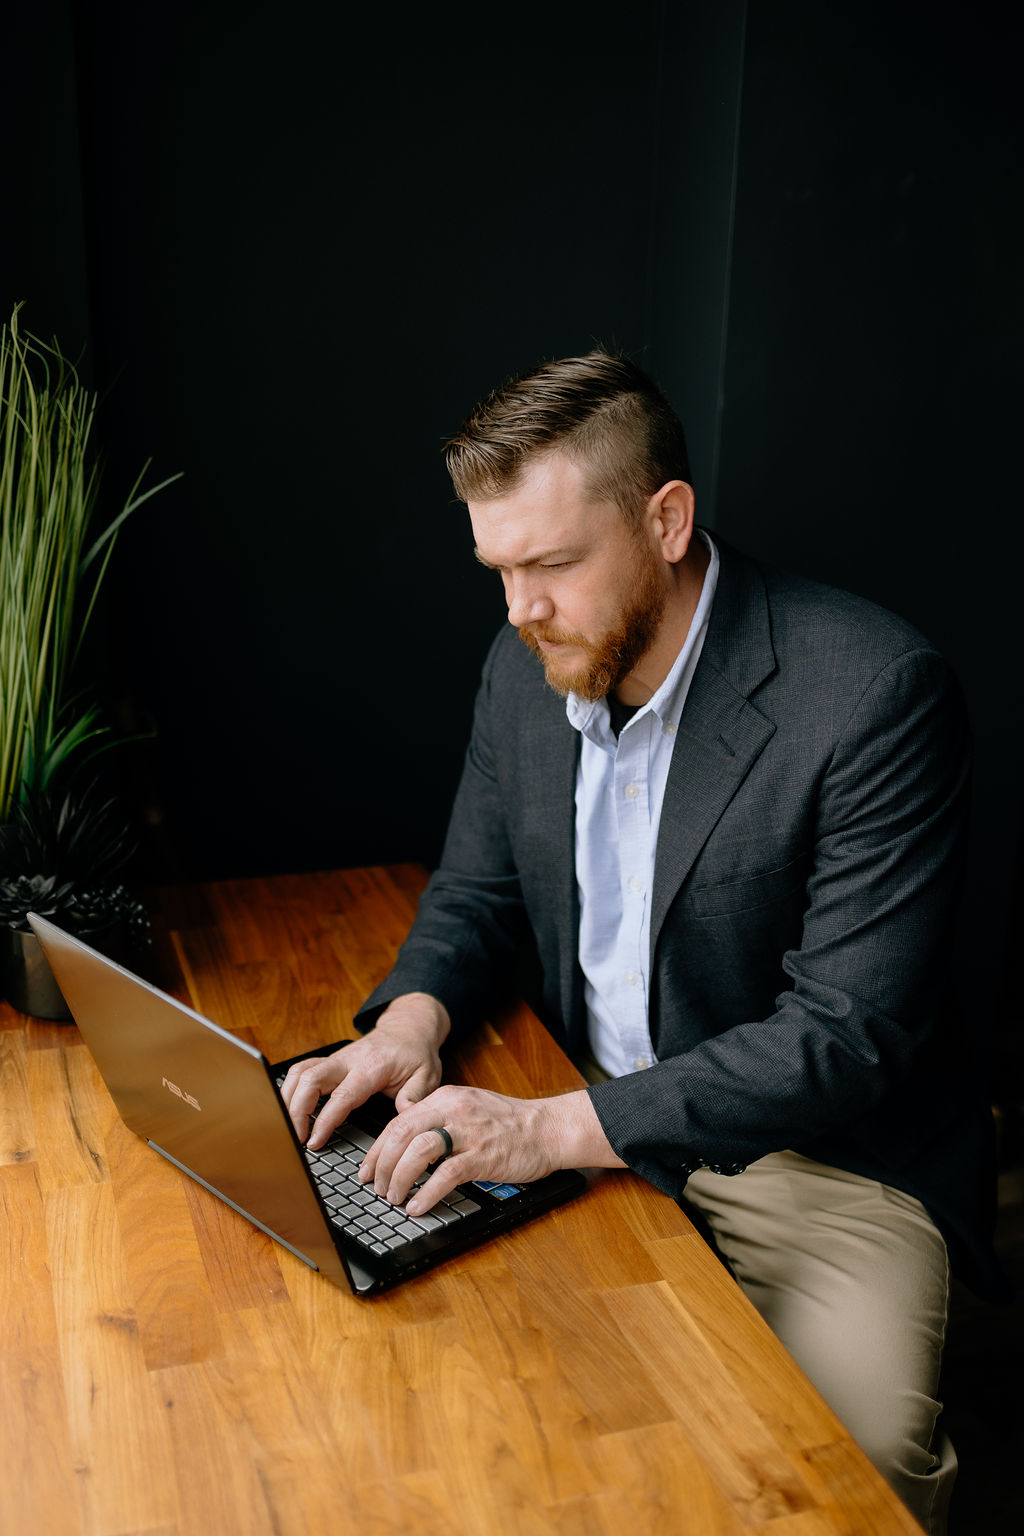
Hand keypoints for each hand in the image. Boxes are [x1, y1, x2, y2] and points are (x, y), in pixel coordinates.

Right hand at [279, 993, 449, 1148]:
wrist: (408, 1028)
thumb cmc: (416, 1054)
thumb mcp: (427, 1075)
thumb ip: (415, 1096)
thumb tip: (405, 1114)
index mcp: (372, 1066)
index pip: (342, 1094)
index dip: (325, 1120)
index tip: (315, 1142)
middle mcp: (348, 1060)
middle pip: (310, 1078)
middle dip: (296, 1110)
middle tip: (295, 1139)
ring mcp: (336, 1059)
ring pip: (300, 1072)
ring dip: (288, 1099)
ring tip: (287, 1128)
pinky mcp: (329, 1062)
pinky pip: (302, 1071)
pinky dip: (290, 1089)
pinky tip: (289, 1110)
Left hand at [359, 1085, 625, 1215]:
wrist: (548, 1128)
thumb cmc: (509, 1122)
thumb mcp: (468, 1107)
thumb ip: (438, 1116)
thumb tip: (405, 1134)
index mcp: (446, 1097)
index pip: (399, 1121)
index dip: (377, 1148)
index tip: (367, 1169)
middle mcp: (453, 1110)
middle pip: (402, 1134)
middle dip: (382, 1165)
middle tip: (376, 1188)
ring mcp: (469, 1133)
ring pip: (418, 1152)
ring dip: (399, 1178)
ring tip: (394, 1198)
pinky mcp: (483, 1156)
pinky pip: (445, 1175)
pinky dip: (426, 1193)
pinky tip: (417, 1206)